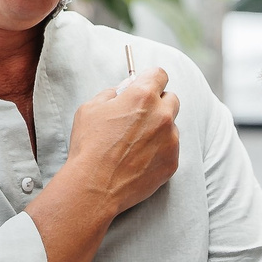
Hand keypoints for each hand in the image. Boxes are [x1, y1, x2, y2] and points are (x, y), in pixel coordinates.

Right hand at [65, 68, 179, 218]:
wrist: (94, 186)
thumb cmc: (89, 146)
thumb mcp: (90, 108)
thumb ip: (111, 94)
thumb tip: (122, 91)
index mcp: (142, 96)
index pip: (159, 74)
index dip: (151, 79)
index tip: (146, 85)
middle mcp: (162, 115)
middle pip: (171, 98)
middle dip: (158, 103)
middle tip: (141, 115)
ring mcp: (170, 140)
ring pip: (172, 126)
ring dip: (159, 129)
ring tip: (135, 144)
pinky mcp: (172, 162)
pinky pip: (171, 149)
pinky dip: (159, 151)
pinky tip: (139, 159)